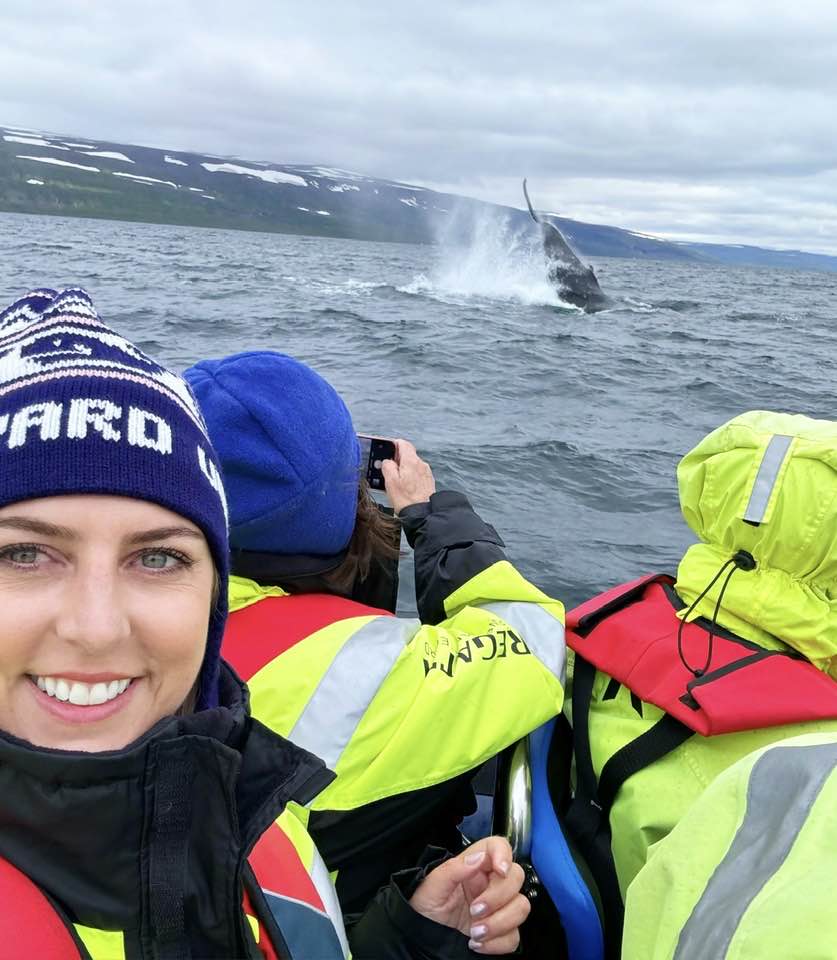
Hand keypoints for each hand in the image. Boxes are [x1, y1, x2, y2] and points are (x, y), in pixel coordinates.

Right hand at [382, 439, 435, 514]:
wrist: (422, 514)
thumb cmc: (406, 499)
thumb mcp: (390, 481)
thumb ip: (387, 466)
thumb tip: (387, 461)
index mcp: (411, 461)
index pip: (403, 444)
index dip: (393, 444)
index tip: (386, 450)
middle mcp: (421, 464)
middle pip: (408, 454)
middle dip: (397, 459)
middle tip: (387, 468)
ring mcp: (426, 473)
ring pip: (412, 464)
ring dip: (403, 469)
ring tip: (395, 481)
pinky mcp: (428, 482)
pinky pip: (417, 473)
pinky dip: (410, 476)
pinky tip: (404, 487)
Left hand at [408, 837, 529, 953]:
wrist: (420, 938)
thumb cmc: (423, 906)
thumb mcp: (431, 886)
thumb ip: (453, 869)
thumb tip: (477, 858)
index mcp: (474, 866)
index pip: (498, 846)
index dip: (505, 853)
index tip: (501, 870)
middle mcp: (489, 883)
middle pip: (516, 877)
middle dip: (498, 897)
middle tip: (475, 910)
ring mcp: (497, 908)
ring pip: (521, 907)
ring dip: (500, 923)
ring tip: (475, 932)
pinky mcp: (500, 931)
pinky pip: (514, 936)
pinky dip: (498, 943)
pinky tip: (478, 943)